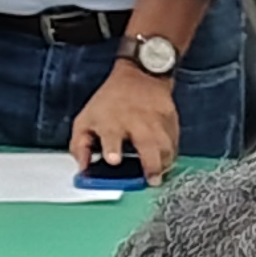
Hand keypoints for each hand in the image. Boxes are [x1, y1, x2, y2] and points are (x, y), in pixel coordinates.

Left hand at [67, 59, 180, 178]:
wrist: (140, 75)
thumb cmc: (109, 103)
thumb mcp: (86, 120)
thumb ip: (80, 147)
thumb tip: (82, 170)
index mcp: (111, 122)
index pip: (112, 135)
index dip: (112, 149)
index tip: (114, 160)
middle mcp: (136, 122)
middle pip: (148, 145)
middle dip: (150, 165)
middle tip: (151, 181)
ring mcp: (156, 121)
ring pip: (166, 146)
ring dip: (164, 164)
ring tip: (159, 176)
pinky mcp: (171, 120)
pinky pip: (175, 142)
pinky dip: (172, 154)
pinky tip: (166, 162)